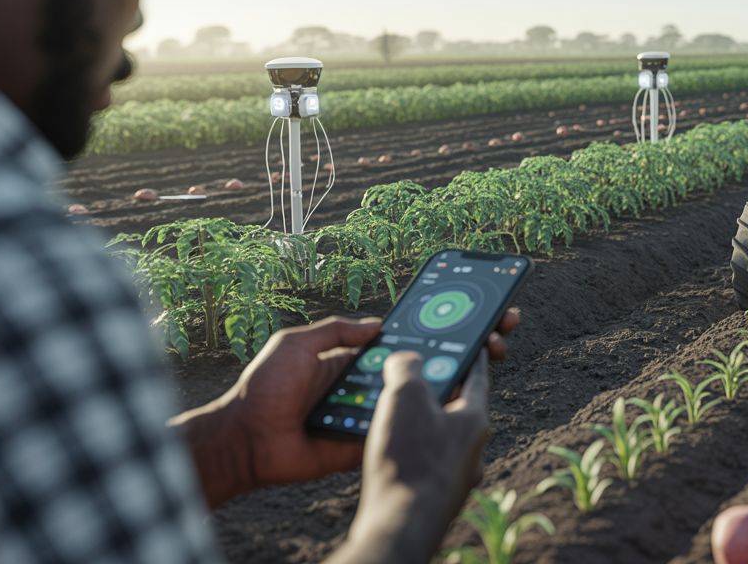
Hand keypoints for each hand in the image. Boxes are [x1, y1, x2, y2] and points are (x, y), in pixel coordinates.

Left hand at [171, 308, 519, 506]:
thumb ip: (338, 331)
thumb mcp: (297, 343)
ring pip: (427, 397)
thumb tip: (379, 325)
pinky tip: (464, 400)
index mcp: (360, 357)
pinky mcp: (373, 440)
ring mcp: (378, 412)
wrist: (246, 439)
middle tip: (501, 333)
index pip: (411, 337)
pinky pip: (407, 428)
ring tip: (492, 357)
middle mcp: (376, 382)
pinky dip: (434, 418)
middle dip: (470, 346)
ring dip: (462, 379)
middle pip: (431, 364)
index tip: (475, 308)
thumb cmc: (265, 387)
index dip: (441, 324)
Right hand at [332, 352, 490, 562]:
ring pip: (439, 436)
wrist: (400, 525)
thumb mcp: (405, 396)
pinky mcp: (434, 495)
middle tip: (416, 376)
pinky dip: (409, 449)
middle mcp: (472, 449)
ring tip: (392, 411)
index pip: (477, 375)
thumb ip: (407, 368)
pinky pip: (424, 461)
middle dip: (438, 389)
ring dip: (419, 421)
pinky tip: (388, 448)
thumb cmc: (410, 459)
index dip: (471, 353)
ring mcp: (455, 475)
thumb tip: (406, 358)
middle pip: (456, 406)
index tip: (474, 341)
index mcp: (474, 419)